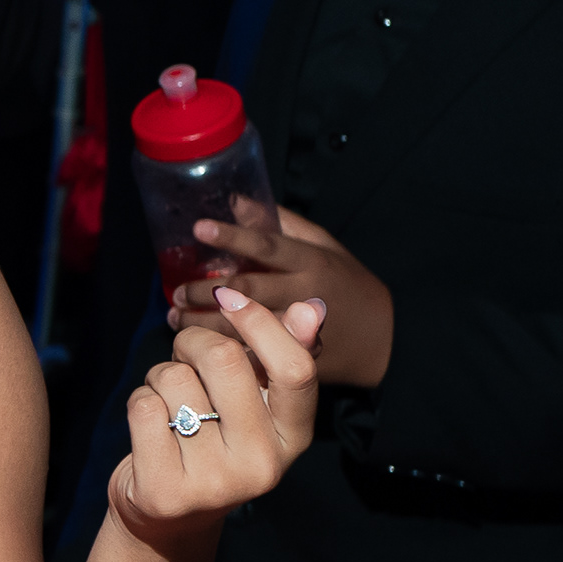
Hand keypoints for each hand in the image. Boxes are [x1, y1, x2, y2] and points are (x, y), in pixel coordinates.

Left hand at [110, 288, 322, 561]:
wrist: (169, 518)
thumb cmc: (212, 442)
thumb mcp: (253, 405)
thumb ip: (278, 357)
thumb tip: (311, 307)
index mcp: (293, 439)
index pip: (295, 370)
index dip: (260, 322)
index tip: (228, 296)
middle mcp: (262, 466)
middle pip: (224, 359)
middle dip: (192, 342)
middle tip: (185, 358)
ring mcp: (214, 484)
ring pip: (174, 378)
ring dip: (161, 376)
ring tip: (171, 404)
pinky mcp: (166, 491)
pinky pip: (144, 405)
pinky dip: (140, 400)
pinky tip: (151, 427)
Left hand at [168, 199, 393, 385]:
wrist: (387, 339)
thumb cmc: (349, 284)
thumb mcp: (325, 246)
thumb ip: (282, 224)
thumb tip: (236, 200)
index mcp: (311, 262)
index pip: (268, 245)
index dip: (232, 235)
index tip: (198, 228)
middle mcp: (306, 294)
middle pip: (249, 290)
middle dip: (205, 291)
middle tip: (175, 292)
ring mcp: (304, 331)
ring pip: (247, 328)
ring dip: (206, 325)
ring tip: (176, 320)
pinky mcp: (302, 361)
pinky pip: (258, 360)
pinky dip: (226, 354)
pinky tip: (200, 351)